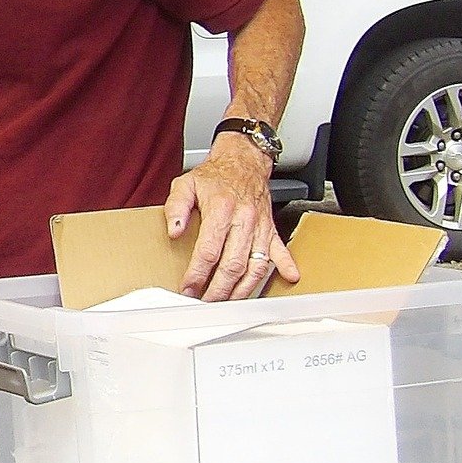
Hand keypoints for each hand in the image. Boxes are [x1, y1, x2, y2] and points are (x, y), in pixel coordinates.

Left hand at [165, 136, 296, 299]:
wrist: (244, 160)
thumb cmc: (214, 175)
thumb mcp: (185, 184)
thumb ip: (176, 208)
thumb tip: (173, 231)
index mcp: (221, 210)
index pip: (209, 250)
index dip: (198, 273)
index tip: (188, 288)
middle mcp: (244, 220)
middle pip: (233, 263)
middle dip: (219, 288)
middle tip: (206, 302)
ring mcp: (260, 226)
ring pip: (256, 264)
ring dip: (244, 288)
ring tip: (230, 302)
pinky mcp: (271, 228)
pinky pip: (280, 250)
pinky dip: (286, 266)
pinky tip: (288, 279)